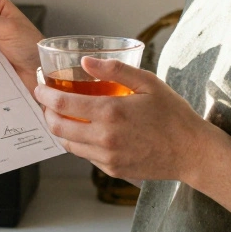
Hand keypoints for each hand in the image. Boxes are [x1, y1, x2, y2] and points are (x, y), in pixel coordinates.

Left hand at [34, 56, 212, 182]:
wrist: (192, 151)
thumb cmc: (173, 114)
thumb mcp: (148, 82)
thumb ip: (115, 69)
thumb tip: (85, 61)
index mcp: (110, 112)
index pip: (63, 104)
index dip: (45, 95)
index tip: (39, 87)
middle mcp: (104, 138)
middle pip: (58, 127)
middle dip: (46, 113)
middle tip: (46, 102)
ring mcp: (107, 157)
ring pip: (68, 144)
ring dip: (60, 129)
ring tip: (62, 115)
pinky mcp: (112, 170)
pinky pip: (85, 155)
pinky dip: (78, 142)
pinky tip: (85, 131)